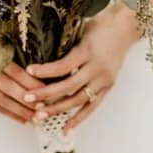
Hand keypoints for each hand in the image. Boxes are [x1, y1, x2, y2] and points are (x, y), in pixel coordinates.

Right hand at [0, 41, 44, 124]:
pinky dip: (10, 114)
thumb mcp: (4, 46)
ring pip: (1, 101)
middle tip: (42, 110)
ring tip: (35, 119)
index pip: (15, 72)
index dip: (31, 83)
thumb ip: (19, 60)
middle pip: (8, 89)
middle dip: (27, 101)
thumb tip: (42, 78)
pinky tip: (22, 119)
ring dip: (19, 112)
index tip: (46, 92)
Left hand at [23, 10, 135, 132]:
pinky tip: (66, 127)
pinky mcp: (108, 86)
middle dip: (46, 94)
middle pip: (69, 86)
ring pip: (79, 99)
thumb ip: (64, 45)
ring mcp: (104, 79)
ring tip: (40, 115)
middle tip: (28, 99)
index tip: (29, 71)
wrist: (125, 28)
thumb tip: (40, 55)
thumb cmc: (101, 25)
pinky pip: (92, 105)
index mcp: (88, 51)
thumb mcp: (80, 30)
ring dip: (58, 109)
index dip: (45, 70)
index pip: (64, 65)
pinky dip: (79, 118)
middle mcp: (97, 67)